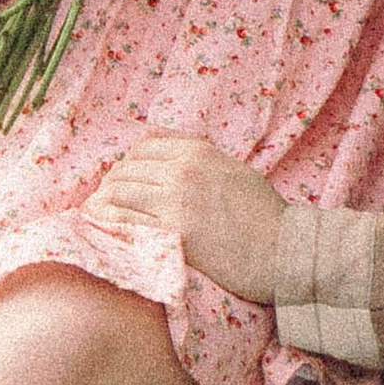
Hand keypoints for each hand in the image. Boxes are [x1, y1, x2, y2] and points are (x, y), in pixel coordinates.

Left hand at [86, 134, 287, 303]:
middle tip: (105, 201)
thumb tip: (150, 133)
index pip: (141, 148)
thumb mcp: (231, 165)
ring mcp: (176, 202)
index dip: (128, 165)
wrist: (284, 251)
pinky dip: (107, 222)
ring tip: (99, 216)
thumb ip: (193, 148)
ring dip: (103, 203)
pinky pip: (125, 222)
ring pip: (118, 194)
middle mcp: (182, 170)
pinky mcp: (174, 234)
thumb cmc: (262, 213)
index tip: (124, 180)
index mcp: (197, 151)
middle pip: (125, 170)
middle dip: (111, 185)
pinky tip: (102, 228)